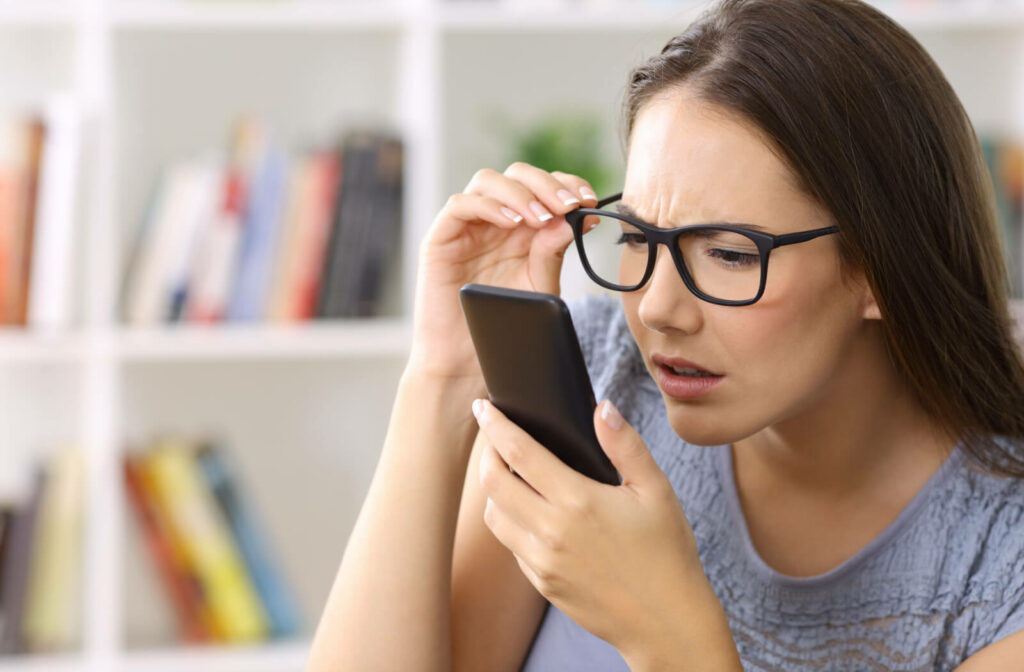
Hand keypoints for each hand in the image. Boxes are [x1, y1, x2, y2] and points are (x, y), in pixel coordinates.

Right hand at [407, 164, 598, 380]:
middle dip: (547, 184)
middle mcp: (494, 220)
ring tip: (542, 218)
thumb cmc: (504, 326)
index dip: (566, 185)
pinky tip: (512, 223)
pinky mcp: (440, 239)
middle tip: (568, 205)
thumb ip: (554, 252)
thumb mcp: (540, 286)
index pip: (543, 186)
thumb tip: (578, 217)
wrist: (466, 361)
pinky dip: (489, 206)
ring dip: (520, 193)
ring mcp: (466, 227)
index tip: (588, 201)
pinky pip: (460, 205)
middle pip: (517, 175)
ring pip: (488, 181)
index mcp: (521, 226)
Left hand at [472, 398, 736, 665]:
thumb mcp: (656, 490)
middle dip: (486, 455)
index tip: (482, 407)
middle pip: (492, 483)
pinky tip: (531, 515)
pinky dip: (511, 524)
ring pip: (494, 517)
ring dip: (493, 491)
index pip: (519, 453)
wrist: (666, 621)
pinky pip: (512, 546)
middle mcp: (551, 531)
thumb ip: (625, 445)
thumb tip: (602, 407)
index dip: (495, 426)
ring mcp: (543, 562)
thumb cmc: (666, 552)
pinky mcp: (542, 584)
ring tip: (509, 476)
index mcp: (578, 501)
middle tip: (494, 440)